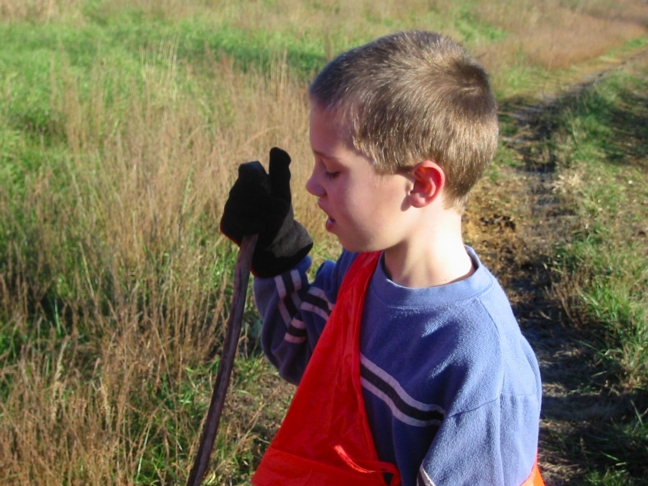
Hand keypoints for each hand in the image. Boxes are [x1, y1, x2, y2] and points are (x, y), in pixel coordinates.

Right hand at [220, 147, 312, 277]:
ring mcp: (229, 208)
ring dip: (263, 216)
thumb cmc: (279, 214)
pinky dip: (255, 227)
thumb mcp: (283, 193)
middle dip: (267, 203)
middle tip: (274, 212)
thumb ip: (280, 171)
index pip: (248, 170)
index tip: (268, 189)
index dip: (259, 180)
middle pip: (249, 190)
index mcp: (248, 180)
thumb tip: (276, 149)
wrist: (277, 242)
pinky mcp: (226, 224)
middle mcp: (235, 192)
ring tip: (268, 222)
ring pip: (245, 206)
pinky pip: (241, 222)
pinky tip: (259, 230)